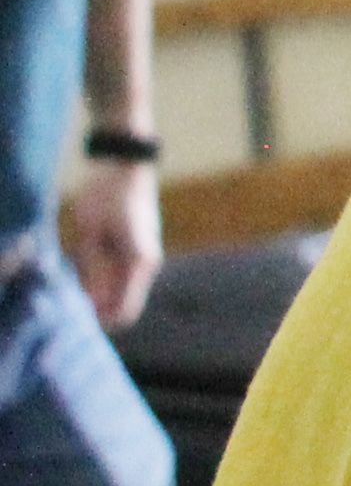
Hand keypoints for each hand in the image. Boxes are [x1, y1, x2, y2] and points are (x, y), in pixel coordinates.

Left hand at [58, 156, 161, 329]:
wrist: (126, 164)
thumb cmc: (106, 195)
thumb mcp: (90, 233)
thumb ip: (91, 269)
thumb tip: (89, 302)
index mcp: (140, 263)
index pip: (124, 311)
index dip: (99, 322)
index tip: (72, 318)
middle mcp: (148, 264)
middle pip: (123, 304)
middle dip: (97, 310)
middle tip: (67, 301)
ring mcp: (145, 256)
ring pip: (122, 291)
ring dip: (99, 294)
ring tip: (72, 282)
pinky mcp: (138, 249)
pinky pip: (121, 277)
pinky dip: (102, 281)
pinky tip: (83, 268)